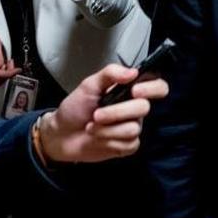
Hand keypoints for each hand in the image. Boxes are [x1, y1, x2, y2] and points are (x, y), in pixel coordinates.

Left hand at [39, 63, 169, 162]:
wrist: (61, 134)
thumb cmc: (75, 108)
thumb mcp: (89, 85)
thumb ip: (110, 73)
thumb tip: (132, 72)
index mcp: (129, 91)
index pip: (157, 86)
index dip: (153, 88)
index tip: (136, 91)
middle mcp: (134, 109)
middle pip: (144, 108)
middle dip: (117, 112)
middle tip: (96, 114)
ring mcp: (132, 127)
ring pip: (133, 129)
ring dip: (107, 129)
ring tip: (92, 127)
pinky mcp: (127, 146)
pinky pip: (129, 144)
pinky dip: (109, 141)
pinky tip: (98, 138)